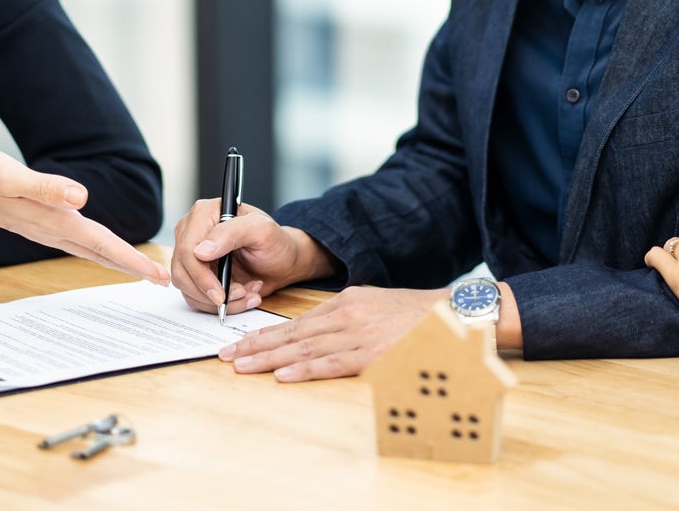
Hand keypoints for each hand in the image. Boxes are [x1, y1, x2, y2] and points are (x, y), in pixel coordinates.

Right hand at [0, 147, 167, 284]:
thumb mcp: (11, 176)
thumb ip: (46, 188)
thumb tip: (81, 197)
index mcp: (54, 219)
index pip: (101, 243)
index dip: (131, 259)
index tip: (157, 275)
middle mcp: (55, 230)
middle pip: (102, 253)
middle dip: (133, 267)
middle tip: (164, 281)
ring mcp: (49, 230)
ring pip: (92, 250)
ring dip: (119, 261)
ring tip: (145, 271)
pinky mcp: (44, 224)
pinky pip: (81, 243)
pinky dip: (101, 250)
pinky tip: (108, 252)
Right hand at [170, 199, 335, 312]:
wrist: (282, 261)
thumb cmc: (275, 242)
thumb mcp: (261, 231)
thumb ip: (231, 233)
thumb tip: (199, 251)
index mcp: (205, 213)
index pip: (187, 249)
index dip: (201, 276)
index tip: (220, 294)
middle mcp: (192, 232)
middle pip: (182, 271)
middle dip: (211, 292)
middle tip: (241, 294)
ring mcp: (192, 254)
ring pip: (188, 288)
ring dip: (220, 300)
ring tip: (247, 292)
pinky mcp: (196, 274)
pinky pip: (196, 297)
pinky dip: (221, 304)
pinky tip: (243, 294)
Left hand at [219, 286, 444, 381]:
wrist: (453, 315)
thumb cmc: (417, 315)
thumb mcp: (375, 304)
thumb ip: (346, 315)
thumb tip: (318, 332)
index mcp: (346, 301)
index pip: (296, 321)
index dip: (265, 334)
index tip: (239, 343)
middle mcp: (346, 314)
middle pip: (292, 333)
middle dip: (255, 345)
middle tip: (225, 355)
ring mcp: (357, 333)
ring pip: (303, 348)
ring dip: (269, 358)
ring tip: (241, 366)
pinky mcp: (371, 353)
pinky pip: (330, 363)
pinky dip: (303, 370)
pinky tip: (281, 376)